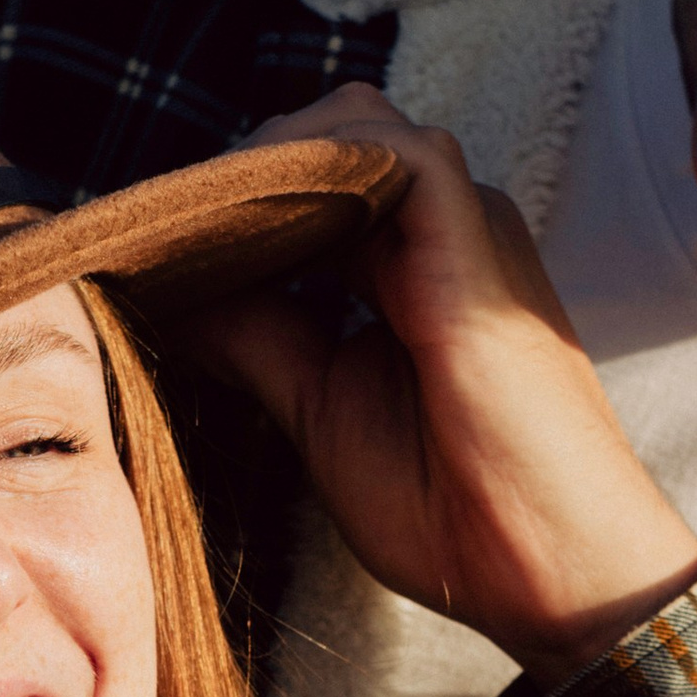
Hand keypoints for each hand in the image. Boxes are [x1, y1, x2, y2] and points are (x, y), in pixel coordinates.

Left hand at [179, 86, 696, 682]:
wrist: (552, 571)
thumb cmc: (454, 514)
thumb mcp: (319, 410)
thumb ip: (255, 338)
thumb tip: (174, 294)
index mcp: (410, 269)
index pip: (307, 188)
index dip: (228, 207)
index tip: (144, 251)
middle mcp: (442, 232)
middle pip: (321, 140)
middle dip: (232, 179)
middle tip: (148, 240)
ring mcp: (466, 225)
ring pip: (348, 125)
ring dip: (258, 168)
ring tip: (184, 234)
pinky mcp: (475, 234)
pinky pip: (383, 148)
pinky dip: (303, 169)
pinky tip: (239, 227)